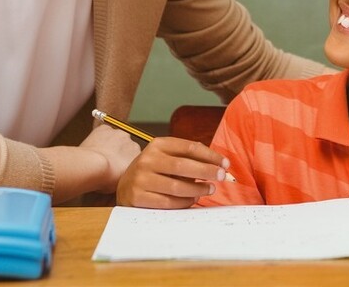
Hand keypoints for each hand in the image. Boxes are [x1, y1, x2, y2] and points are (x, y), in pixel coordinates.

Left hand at [80, 124, 142, 192]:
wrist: (93, 167)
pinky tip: (94, 147)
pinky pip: (103, 131)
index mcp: (138, 155)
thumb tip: (123, 177)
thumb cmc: (106, 178)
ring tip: (99, 155)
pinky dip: (99, 137)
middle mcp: (131, 142)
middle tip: (108, 162)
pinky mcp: (105, 129)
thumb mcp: (122, 182)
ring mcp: (118, 133)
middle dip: (119, 151)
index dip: (125, 162)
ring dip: (110, 144)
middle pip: (126, 145)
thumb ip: (127, 175)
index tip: (118, 167)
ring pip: (115, 137)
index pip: (134, 157)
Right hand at [116, 137, 231, 208]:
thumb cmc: (154, 171)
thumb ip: (188, 158)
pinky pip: (167, 202)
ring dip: (197, 189)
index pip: (189, 147)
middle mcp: (147, 159)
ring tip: (209, 189)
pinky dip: (184, 202)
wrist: (124, 187)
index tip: (225, 163)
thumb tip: (218, 165)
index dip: (210, 156)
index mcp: (158, 145)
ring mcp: (140, 179)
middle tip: (221, 176)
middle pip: (183, 165)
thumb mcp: (167, 157)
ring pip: (176, 186)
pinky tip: (192, 199)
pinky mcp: (137, 197)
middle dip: (206, 171)